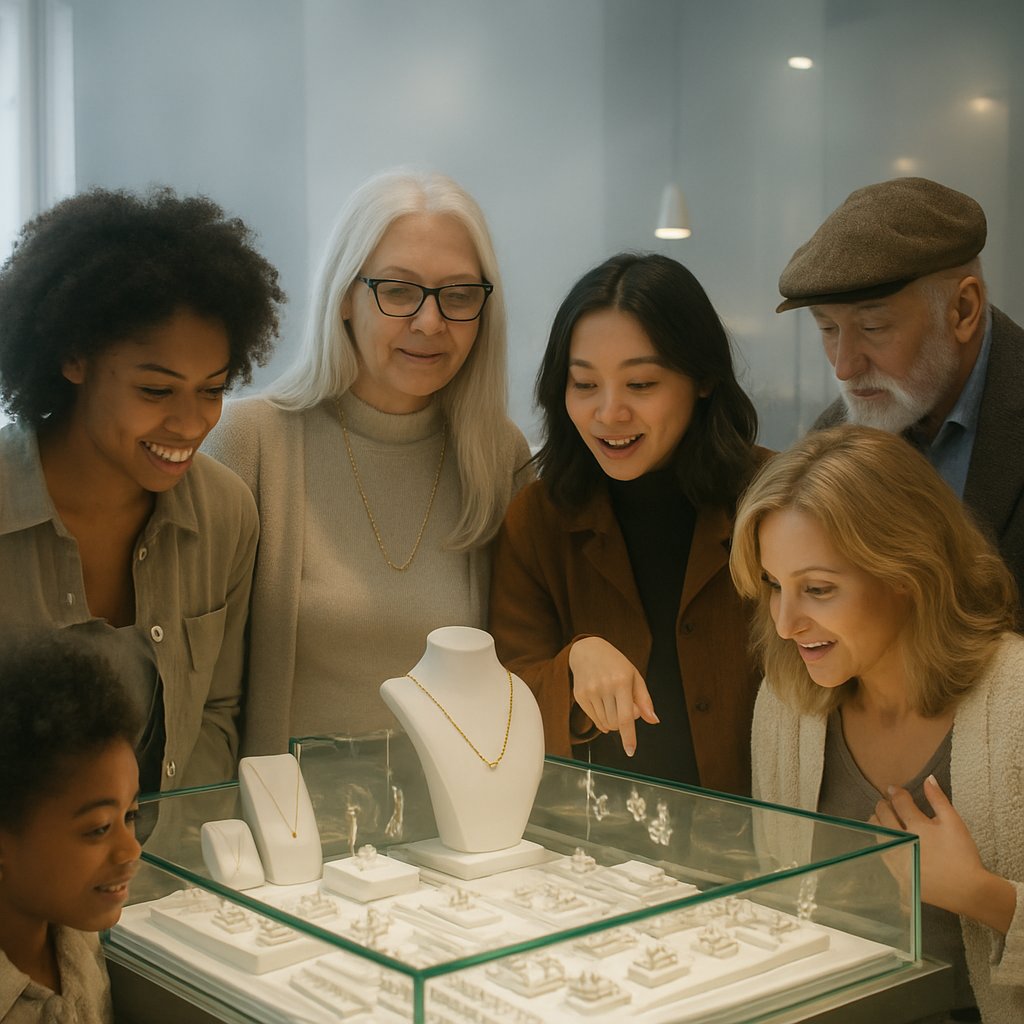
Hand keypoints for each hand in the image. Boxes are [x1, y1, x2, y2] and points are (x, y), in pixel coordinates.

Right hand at [568, 637, 658, 756]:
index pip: (625, 717)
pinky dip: (602, 719)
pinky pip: (594, 719)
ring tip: (614, 703)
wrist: (587, 650)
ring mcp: (590, 691)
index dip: (629, 737)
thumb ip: (644, 700)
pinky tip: (604, 706)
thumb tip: (653, 720)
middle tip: (625, 707)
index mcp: (621, 681)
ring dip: (613, 721)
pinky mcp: (580, 696)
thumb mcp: (634, 676)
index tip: (630, 751)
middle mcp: (604, 687)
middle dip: (623, 723)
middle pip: (615, 723)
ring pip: (605, 723)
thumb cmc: (615, 663)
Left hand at [874, 775, 1014, 932]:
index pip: (899, 802)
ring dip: (877, 822)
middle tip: (885, 803)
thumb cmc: (962, 854)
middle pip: (884, 815)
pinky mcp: (896, 874)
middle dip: (883, 805)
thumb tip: (928, 778)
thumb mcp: (954, 822)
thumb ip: (939, 799)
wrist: (967, 890)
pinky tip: (885, 838)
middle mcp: (903, 840)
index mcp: (917, 826)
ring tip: (881, 818)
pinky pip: (880, 853)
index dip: (894, 792)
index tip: (892, 789)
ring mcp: (898, 858)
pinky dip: (879, 841)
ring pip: (878, 833)